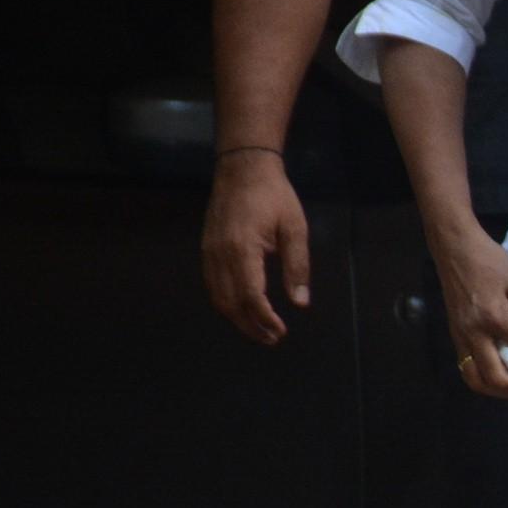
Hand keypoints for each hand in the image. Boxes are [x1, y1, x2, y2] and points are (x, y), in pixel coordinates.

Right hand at [201, 151, 308, 345]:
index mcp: (243, 249)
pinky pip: (212, 285)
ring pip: (218, 297)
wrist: (242, 168)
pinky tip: (243, 311)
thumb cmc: (274, 196)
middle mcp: (220, 254)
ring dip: (237, 319)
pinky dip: (226, 303)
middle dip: (250, 326)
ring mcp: (209, 252)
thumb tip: (300, 302)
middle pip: (230, 303)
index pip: (251, 296)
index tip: (281, 331)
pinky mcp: (206, 250)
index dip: (265, 318)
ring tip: (260, 331)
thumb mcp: (295, 229)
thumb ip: (297, 266)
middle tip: (272, 339)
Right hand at [433, 223, 507, 399]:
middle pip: (496, 378)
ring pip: (476, 380)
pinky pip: (468, 369)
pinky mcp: (455, 337)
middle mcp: (474, 334)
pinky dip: (486, 379)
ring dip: (500, 390)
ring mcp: (461, 337)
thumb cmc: (488, 261)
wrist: (454, 247)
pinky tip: (503, 372)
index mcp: (494, 318)